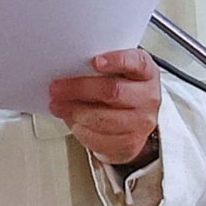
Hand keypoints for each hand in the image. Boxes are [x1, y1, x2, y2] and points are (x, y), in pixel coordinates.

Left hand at [47, 48, 160, 167]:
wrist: (134, 118)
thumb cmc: (120, 88)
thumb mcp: (117, 70)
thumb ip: (100, 65)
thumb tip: (68, 66)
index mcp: (146, 73)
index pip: (136, 63)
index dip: (116, 61)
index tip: (95, 61)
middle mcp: (149, 97)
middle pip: (113, 91)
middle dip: (79, 89)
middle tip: (57, 88)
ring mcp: (142, 122)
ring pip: (103, 118)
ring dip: (74, 111)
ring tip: (57, 105)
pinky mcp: (131, 144)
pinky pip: (100, 139)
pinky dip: (79, 129)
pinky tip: (71, 120)